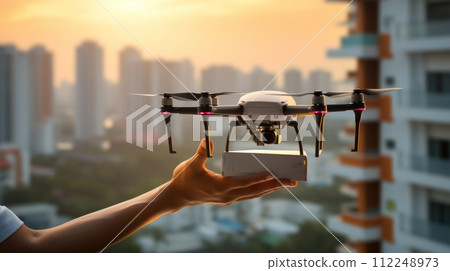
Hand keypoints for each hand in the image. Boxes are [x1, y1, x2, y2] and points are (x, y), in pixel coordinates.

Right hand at [167, 139, 296, 207]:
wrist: (177, 197)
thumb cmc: (184, 181)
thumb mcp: (190, 165)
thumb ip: (201, 153)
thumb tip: (207, 141)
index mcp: (220, 187)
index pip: (244, 182)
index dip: (259, 178)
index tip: (273, 174)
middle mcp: (227, 195)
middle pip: (255, 191)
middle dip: (274, 185)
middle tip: (292, 181)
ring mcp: (229, 199)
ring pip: (254, 194)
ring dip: (271, 189)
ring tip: (287, 183)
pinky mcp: (228, 199)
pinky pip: (248, 195)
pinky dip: (260, 190)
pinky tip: (268, 185)